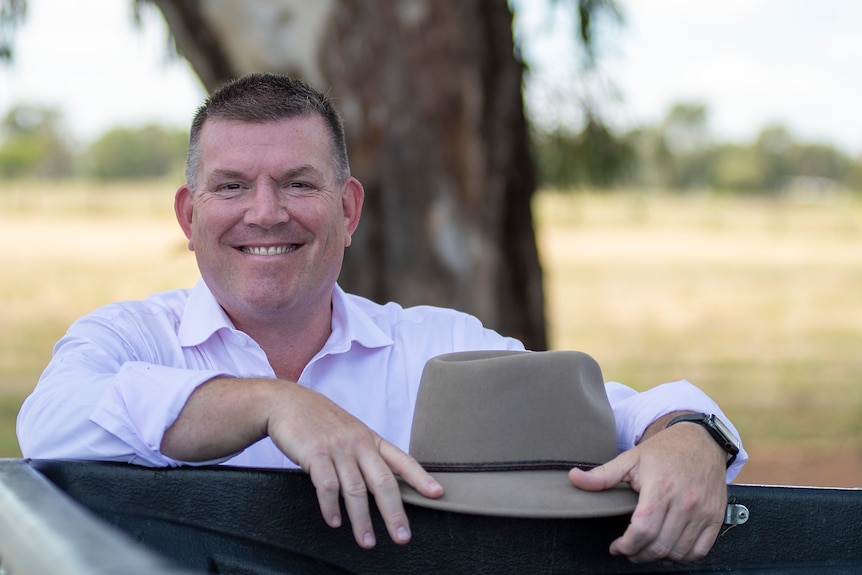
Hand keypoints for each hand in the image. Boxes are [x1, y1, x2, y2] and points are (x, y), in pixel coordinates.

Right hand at [265, 383, 443, 548]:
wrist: (289, 403)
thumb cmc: (322, 422)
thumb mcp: (352, 432)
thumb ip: (367, 455)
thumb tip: (384, 484)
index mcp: (371, 440)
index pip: (402, 460)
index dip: (420, 477)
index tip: (437, 493)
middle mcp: (359, 444)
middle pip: (383, 482)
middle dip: (394, 512)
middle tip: (402, 537)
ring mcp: (338, 449)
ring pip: (356, 490)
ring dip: (362, 520)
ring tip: (367, 541)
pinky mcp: (315, 454)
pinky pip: (327, 485)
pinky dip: (332, 507)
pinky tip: (335, 521)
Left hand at [568, 413, 726, 562]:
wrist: (700, 440)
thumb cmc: (663, 450)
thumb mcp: (630, 458)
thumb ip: (602, 475)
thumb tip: (573, 478)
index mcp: (660, 488)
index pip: (644, 530)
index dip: (627, 545)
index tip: (616, 547)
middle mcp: (684, 502)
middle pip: (660, 546)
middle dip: (639, 555)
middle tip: (628, 551)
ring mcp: (702, 511)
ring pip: (679, 552)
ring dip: (659, 558)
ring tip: (645, 550)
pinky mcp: (715, 517)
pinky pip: (700, 551)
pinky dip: (683, 557)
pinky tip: (669, 550)